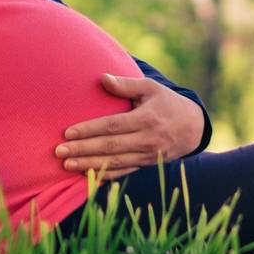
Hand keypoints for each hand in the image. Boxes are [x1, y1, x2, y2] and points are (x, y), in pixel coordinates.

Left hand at [54, 73, 204, 181]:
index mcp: (147, 119)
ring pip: (114, 162)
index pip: (112, 126)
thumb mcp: (151, 88)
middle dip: (83, 149)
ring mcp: (148, 156)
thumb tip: (102, 78)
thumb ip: (126, 85)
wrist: (193, 128)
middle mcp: (148, 139)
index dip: (89, 130)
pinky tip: (87, 175)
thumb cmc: (167, 103)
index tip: (68, 132)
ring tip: (67, 165)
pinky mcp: (147, 165)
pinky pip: (123, 172)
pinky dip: (105, 174)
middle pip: (110, 146)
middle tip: (59, 151)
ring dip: (89, 164)